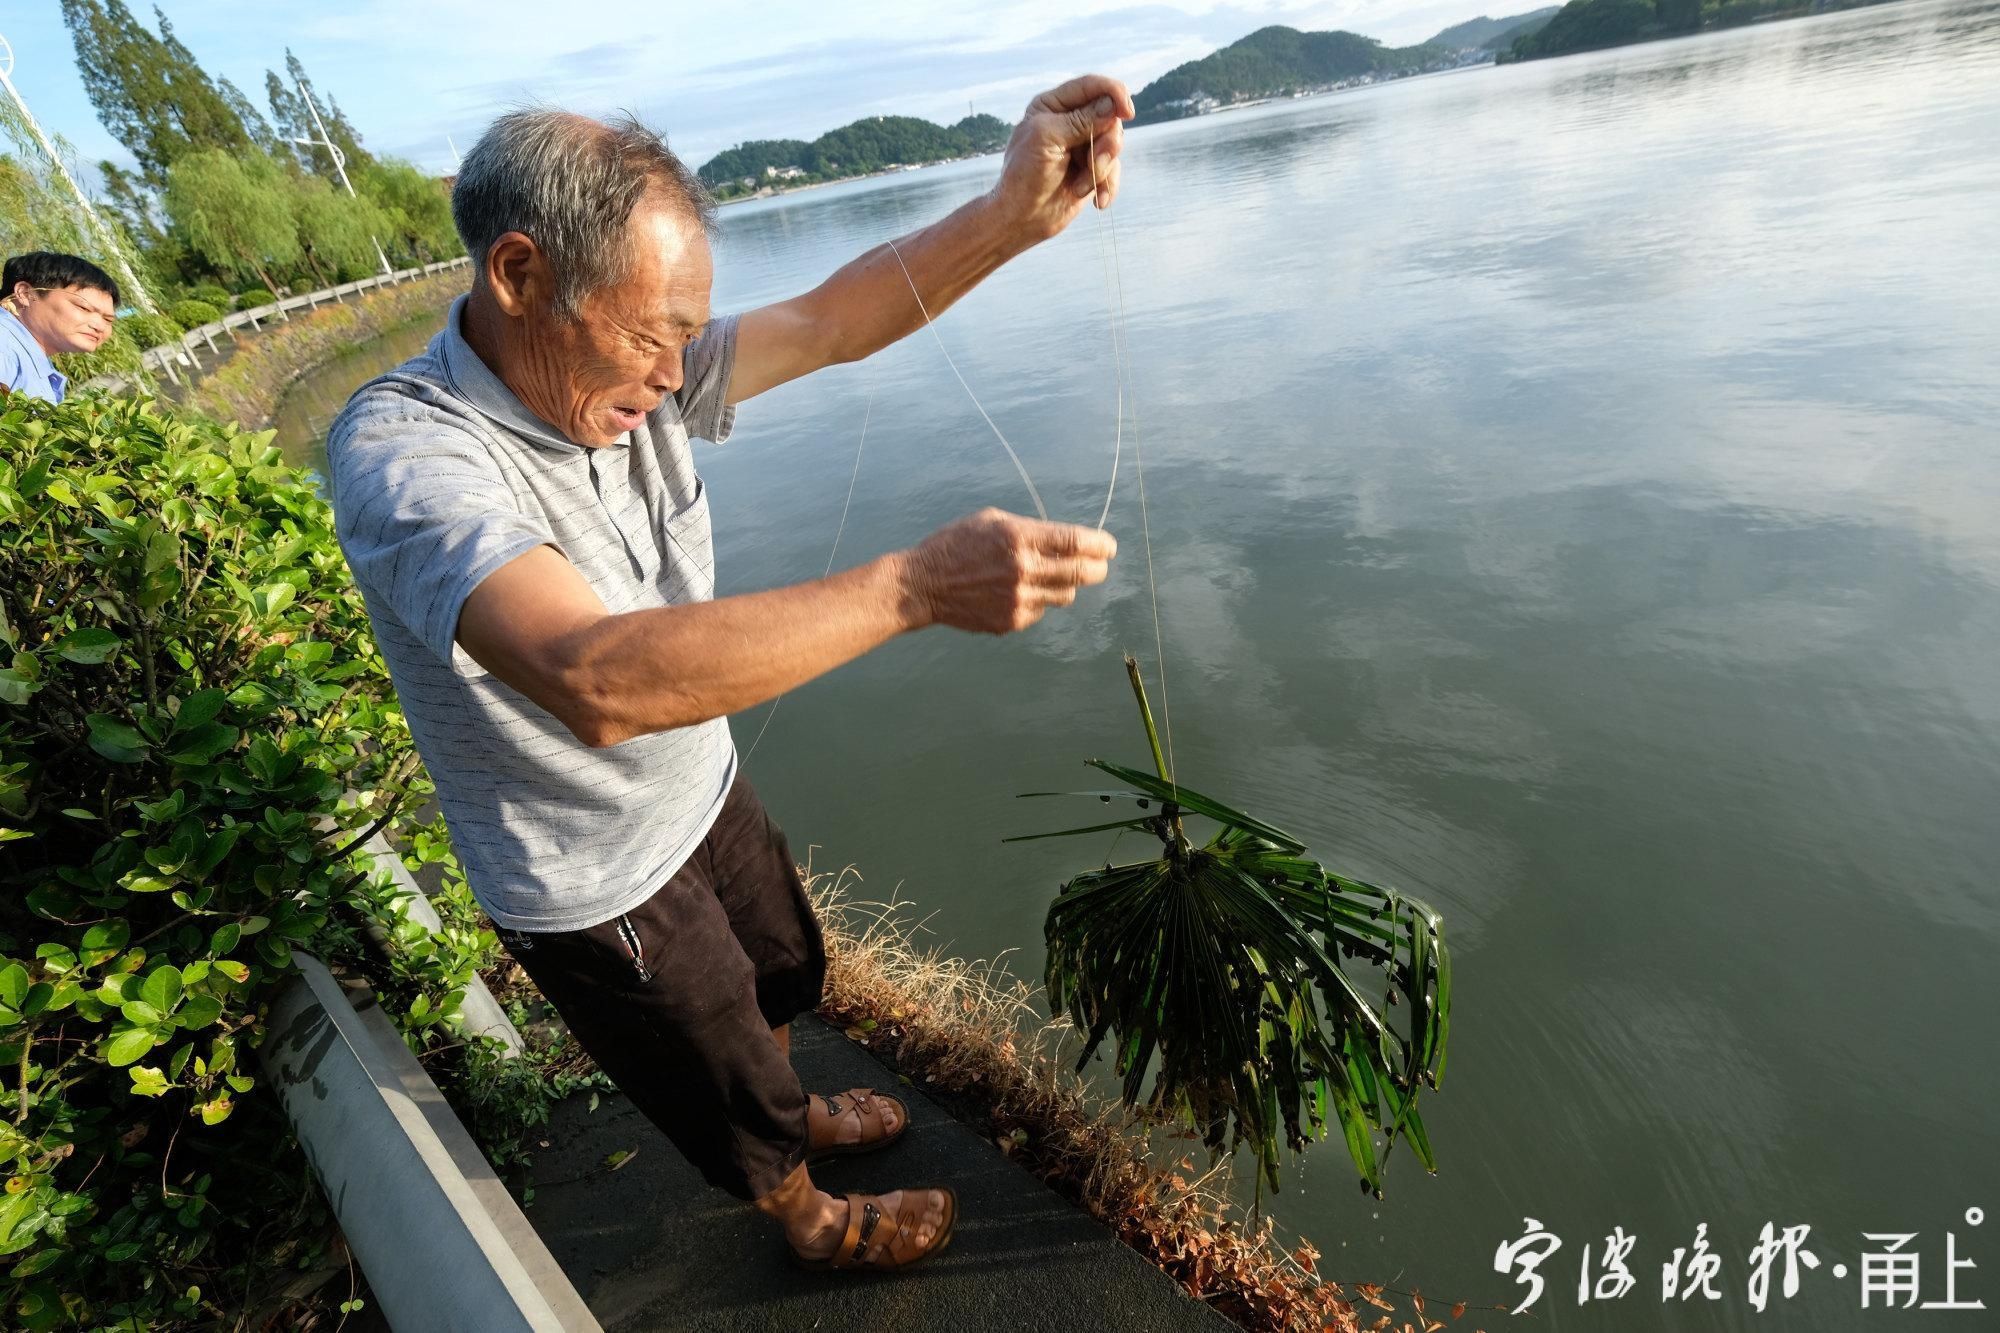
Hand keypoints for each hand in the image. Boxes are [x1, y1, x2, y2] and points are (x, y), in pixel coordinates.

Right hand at [901, 508, 1116, 633]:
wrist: (922, 584)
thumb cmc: (956, 544)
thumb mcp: (992, 520)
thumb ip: (1030, 530)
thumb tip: (1064, 541)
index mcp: (1019, 538)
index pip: (1076, 542)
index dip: (1100, 545)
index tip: (1108, 547)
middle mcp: (1024, 570)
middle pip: (1081, 573)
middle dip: (1097, 568)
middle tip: (1099, 565)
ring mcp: (1019, 599)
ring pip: (1065, 595)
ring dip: (1066, 585)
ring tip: (1051, 576)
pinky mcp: (1012, 621)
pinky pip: (1041, 611)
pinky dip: (1038, 602)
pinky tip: (1016, 593)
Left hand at [988, 74, 1134, 242]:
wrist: (1022, 218)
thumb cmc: (1025, 176)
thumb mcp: (1048, 139)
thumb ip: (1081, 119)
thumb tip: (1113, 105)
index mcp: (1053, 105)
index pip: (1092, 86)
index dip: (1114, 94)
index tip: (1127, 112)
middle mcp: (1069, 121)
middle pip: (1110, 116)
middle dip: (1105, 144)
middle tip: (1093, 164)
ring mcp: (1082, 145)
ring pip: (1114, 144)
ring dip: (1102, 169)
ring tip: (1081, 187)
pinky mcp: (1091, 169)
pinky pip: (1114, 169)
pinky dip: (1107, 185)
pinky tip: (1099, 202)